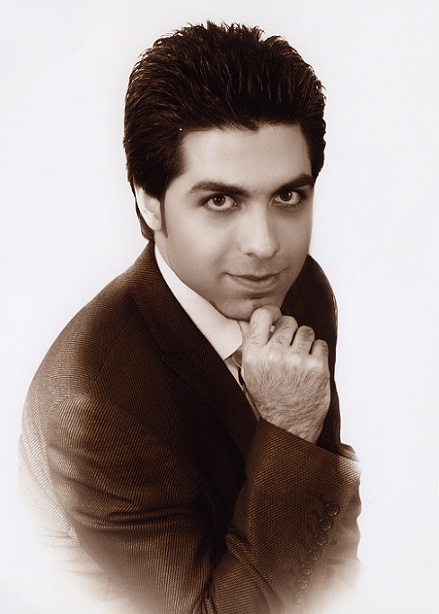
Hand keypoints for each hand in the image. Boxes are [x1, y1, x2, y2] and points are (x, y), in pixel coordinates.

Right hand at [239, 306, 329, 443]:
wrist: (288, 426)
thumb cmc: (269, 400)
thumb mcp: (250, 374)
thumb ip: (252, 348)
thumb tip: (255, 324)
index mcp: (254, 355)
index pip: (262, 315)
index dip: (272, 313)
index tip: (276, 317)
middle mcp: (274, 355)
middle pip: (288, 321)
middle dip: (290, 332)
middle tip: (290, 347)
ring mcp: (296, 360)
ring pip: (306, 331)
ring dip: (305, 342)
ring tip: (300, 358)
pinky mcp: (316, 367)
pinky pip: (320, 344)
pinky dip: (318, 353)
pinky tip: (310, 366)